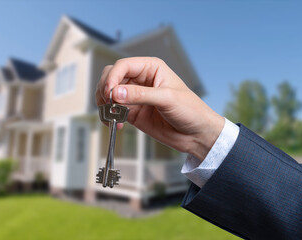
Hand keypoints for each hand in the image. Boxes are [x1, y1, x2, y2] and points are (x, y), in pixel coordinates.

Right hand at [95, 57, 223, 160]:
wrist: (196, 134)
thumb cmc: (191, 110)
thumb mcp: (168, 99)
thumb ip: (141, 95)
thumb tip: (116, 92)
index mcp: (151, 68)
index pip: (123, 66)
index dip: (113, 77)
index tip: (110, 92)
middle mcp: (140, 80)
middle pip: (111, 77)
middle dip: (105, 89)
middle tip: (109, 104)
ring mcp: (135, 96)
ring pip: (109, 93)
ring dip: (104, 104)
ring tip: (111, 116)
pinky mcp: (133, 112)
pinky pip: (113, 111)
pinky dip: (109, 117)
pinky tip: (116, 124)